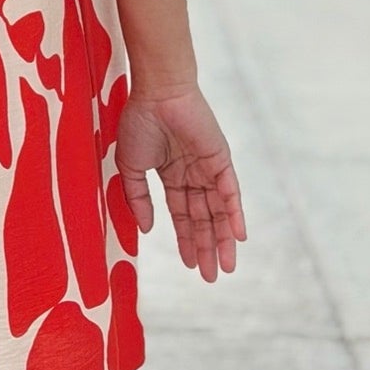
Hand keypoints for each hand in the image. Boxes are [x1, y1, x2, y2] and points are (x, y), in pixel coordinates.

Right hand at [114, 84, 246, 281]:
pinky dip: (235, 214)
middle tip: (210, 275)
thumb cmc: (140, 122)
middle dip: (206, 246)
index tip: (190, 264)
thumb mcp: (131, 166)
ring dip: (223, 238)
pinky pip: (231, 192)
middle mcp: (194, 173)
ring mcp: (209, 167)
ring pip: (219, 210)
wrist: (157, 94)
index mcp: (172, 174)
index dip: (185, 239)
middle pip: (203, 218)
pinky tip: (238, 237)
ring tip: (225, 266)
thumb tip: (147, 229)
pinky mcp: (221, 159)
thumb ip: (138, 198)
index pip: (182, 214)